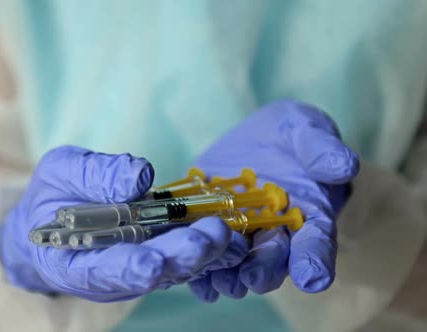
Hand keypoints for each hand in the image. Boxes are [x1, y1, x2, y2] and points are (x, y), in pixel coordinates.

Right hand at [0, 146, 248, 301]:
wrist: (57, 215)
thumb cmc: (54, 194)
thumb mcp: (62, 171)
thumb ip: (94, 175)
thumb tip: (138, 177)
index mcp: (73, 261)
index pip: (101, 271)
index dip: (127, 270)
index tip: (151, 263)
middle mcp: (110, 275)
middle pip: (149, 273)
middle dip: (180, 257)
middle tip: (209, 237)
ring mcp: (138, 269)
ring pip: (175, 268)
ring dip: (204, 254)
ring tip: (227, 233)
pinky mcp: (160, 256)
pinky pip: (186, 256)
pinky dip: (210, 248)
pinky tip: (232, 233)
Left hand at [188, 100, 359, 301]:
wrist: (255, 141)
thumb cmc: (290, 135)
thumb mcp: (305, 129)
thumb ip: (320, 147)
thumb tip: (342, 165)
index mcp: (309, 216)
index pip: (316, 242)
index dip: (315, 260)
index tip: (312, 277)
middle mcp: (277, 236)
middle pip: (274, 261)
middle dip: (264, 270)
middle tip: (253, 278)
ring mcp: (242, 238)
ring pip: (238, 266)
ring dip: (229, 276)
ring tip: (220, 280)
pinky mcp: (211, 232)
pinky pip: (207, 257)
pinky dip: (201, 273)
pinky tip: (196, 281)